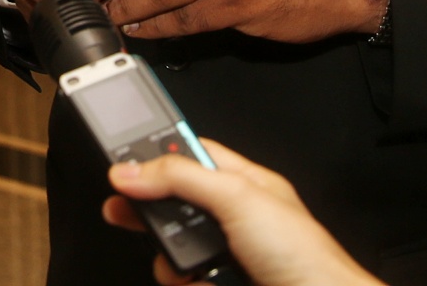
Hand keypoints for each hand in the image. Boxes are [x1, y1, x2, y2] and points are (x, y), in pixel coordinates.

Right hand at [104, 139, 381, 285]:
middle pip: (175, 203)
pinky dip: (188, 282)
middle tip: (121, 209)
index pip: (190, 154)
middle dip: (151, 211)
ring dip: (173, 258)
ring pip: (176, 248)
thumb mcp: (237, 198)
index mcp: (244, 182)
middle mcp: (234, 217)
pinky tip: (204, 281)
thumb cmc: (304, 255)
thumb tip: (132, 168)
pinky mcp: (220, 282)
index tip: (122, 156)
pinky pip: (185, 280)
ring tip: (183, 262)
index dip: (156, 152)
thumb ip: (182, 177)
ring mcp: (227, 254)